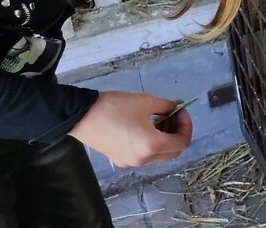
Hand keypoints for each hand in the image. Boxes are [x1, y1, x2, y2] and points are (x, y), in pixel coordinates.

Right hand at [68, 91, 192, 167]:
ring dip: (165, 139)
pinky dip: (151, 143)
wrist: (80, 116)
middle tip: (172, 115)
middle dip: (177, 133)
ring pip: (159, 155)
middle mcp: (143, 159)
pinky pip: (145, 155)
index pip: (182, 142)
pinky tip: (145, 127)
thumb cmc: (114, 107)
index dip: (186, 126)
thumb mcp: (145, 101)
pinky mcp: (121, 161)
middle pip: (173, 152)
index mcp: (151, 145)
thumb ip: (167, 106)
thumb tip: (177, 107)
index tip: (180, 111)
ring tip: (158, 119)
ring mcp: (131, 163)